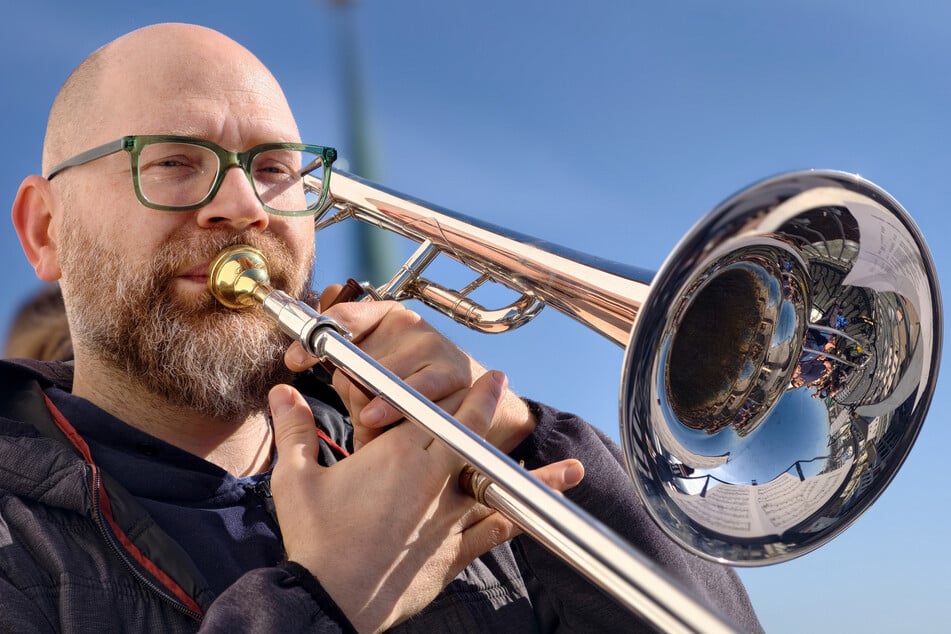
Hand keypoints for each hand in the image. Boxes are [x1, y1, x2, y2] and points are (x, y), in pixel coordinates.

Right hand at [269, 371, 583, 631]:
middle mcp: (432, 480)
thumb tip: (281, 393)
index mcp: (397, 456)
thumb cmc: (316, 540)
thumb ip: (294, 430)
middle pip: (470, 435)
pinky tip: (544, 513)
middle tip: (501, 384)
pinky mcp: (453, 552)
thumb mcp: (296, 480)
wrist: (329, 598)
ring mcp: (448, 517)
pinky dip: (522, 516)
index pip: (437, 412)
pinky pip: (495, 530)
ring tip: (570, 466)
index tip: (483, 375)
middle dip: (488, 406)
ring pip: (496, 484)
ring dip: (532, 472)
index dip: (464, 392)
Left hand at [285, 296, 535, 452]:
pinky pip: (417, 389)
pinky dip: (396, 406)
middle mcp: (408, 324)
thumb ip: (340, 359)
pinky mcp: (453, 369)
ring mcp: (433, 344)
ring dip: (374, 397)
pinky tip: (380, 417)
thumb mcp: (368, 376)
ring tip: (368, 415)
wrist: (470, 409)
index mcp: (382, 316)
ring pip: (386, 372)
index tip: (295, 361)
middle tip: (352, 400)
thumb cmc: (409, 394)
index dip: (314, 339)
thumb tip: (299, 353)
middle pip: (362, 351)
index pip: (341, 317)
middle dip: (350, 380)